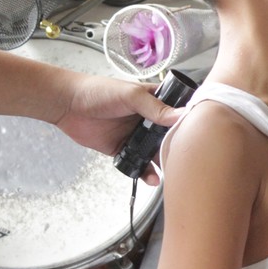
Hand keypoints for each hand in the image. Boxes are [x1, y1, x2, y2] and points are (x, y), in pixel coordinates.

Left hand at [53, 74, 180, 183]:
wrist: (68, 104)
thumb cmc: (98, 90)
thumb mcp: (131, 96)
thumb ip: (156, 108)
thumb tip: (181, 116)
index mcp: (153, 100)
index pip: (176, 112)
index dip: (187, 122)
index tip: (199, 134)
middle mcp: (147, 118)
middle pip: (168, 135)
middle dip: (176, 147)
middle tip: (187, 159)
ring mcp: (134, 134)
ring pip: (154, 151)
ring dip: (162, 162)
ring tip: (173, 172)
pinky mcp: (121, 148)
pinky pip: (136, 162)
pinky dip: (145, 171)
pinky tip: (152, 178)